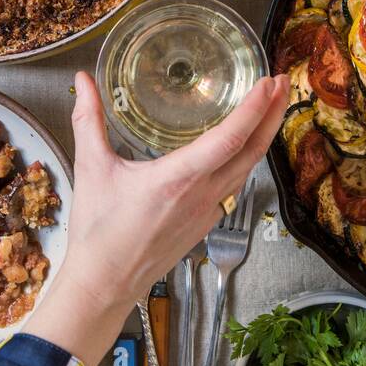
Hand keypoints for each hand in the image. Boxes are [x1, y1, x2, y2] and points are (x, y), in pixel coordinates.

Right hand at [22, 70, 289, 365]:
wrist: (105, 284)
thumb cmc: (98, 231)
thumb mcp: (91, 167)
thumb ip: (89, 119)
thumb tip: (82, 81)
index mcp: (178, 179)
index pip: (229, 139)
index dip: (253, 109)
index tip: (268, 84)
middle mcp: (201, 195)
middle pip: (252, 151)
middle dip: (273, 114)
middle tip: (283, 83)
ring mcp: (208, 211)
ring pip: (247, 169)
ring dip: (263, 136)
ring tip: (270, 108)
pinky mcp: (206, 223)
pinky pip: (235, 186)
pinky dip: (246, 160)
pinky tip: (243, 149)